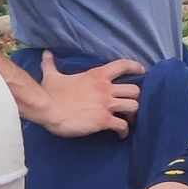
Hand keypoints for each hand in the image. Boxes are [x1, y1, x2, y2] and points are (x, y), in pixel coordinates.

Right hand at [19, 52, 143, 136]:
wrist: (47, 108)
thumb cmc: (49, 92)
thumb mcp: (51, 75)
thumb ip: (51, 64)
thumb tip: (45, 53)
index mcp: (97, 75)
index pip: (123, 65)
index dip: (136, 68)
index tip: (142, 71)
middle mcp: (105, 88)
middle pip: (134, 90)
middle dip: (135, 98)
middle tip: (130, 104)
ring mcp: (105, 104)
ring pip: (133, 106)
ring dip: (133, 115)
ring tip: (128, 120)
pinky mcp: (103, 120)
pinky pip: (122, 125)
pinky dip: (124, 131)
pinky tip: (120, 134)